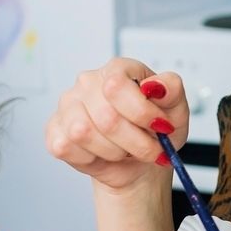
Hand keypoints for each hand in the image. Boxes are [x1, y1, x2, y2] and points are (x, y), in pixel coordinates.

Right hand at [44, 58, 187, 193]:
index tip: (161, 128)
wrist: (139, 161)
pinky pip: (65, 147)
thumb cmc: (154, 131)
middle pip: (105, 117)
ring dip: (113, 151)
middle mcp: (88, 82)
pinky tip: (102, 154)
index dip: (142, 113)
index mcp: (116, 69)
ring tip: (124, 149)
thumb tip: (157, 85)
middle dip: (135, 142)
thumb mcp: (176, 110)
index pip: (117, 85)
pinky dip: (90, 159)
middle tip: (149, 149)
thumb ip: (172, 90)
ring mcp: (67, 105)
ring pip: (83, 133)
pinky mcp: (54, 130)